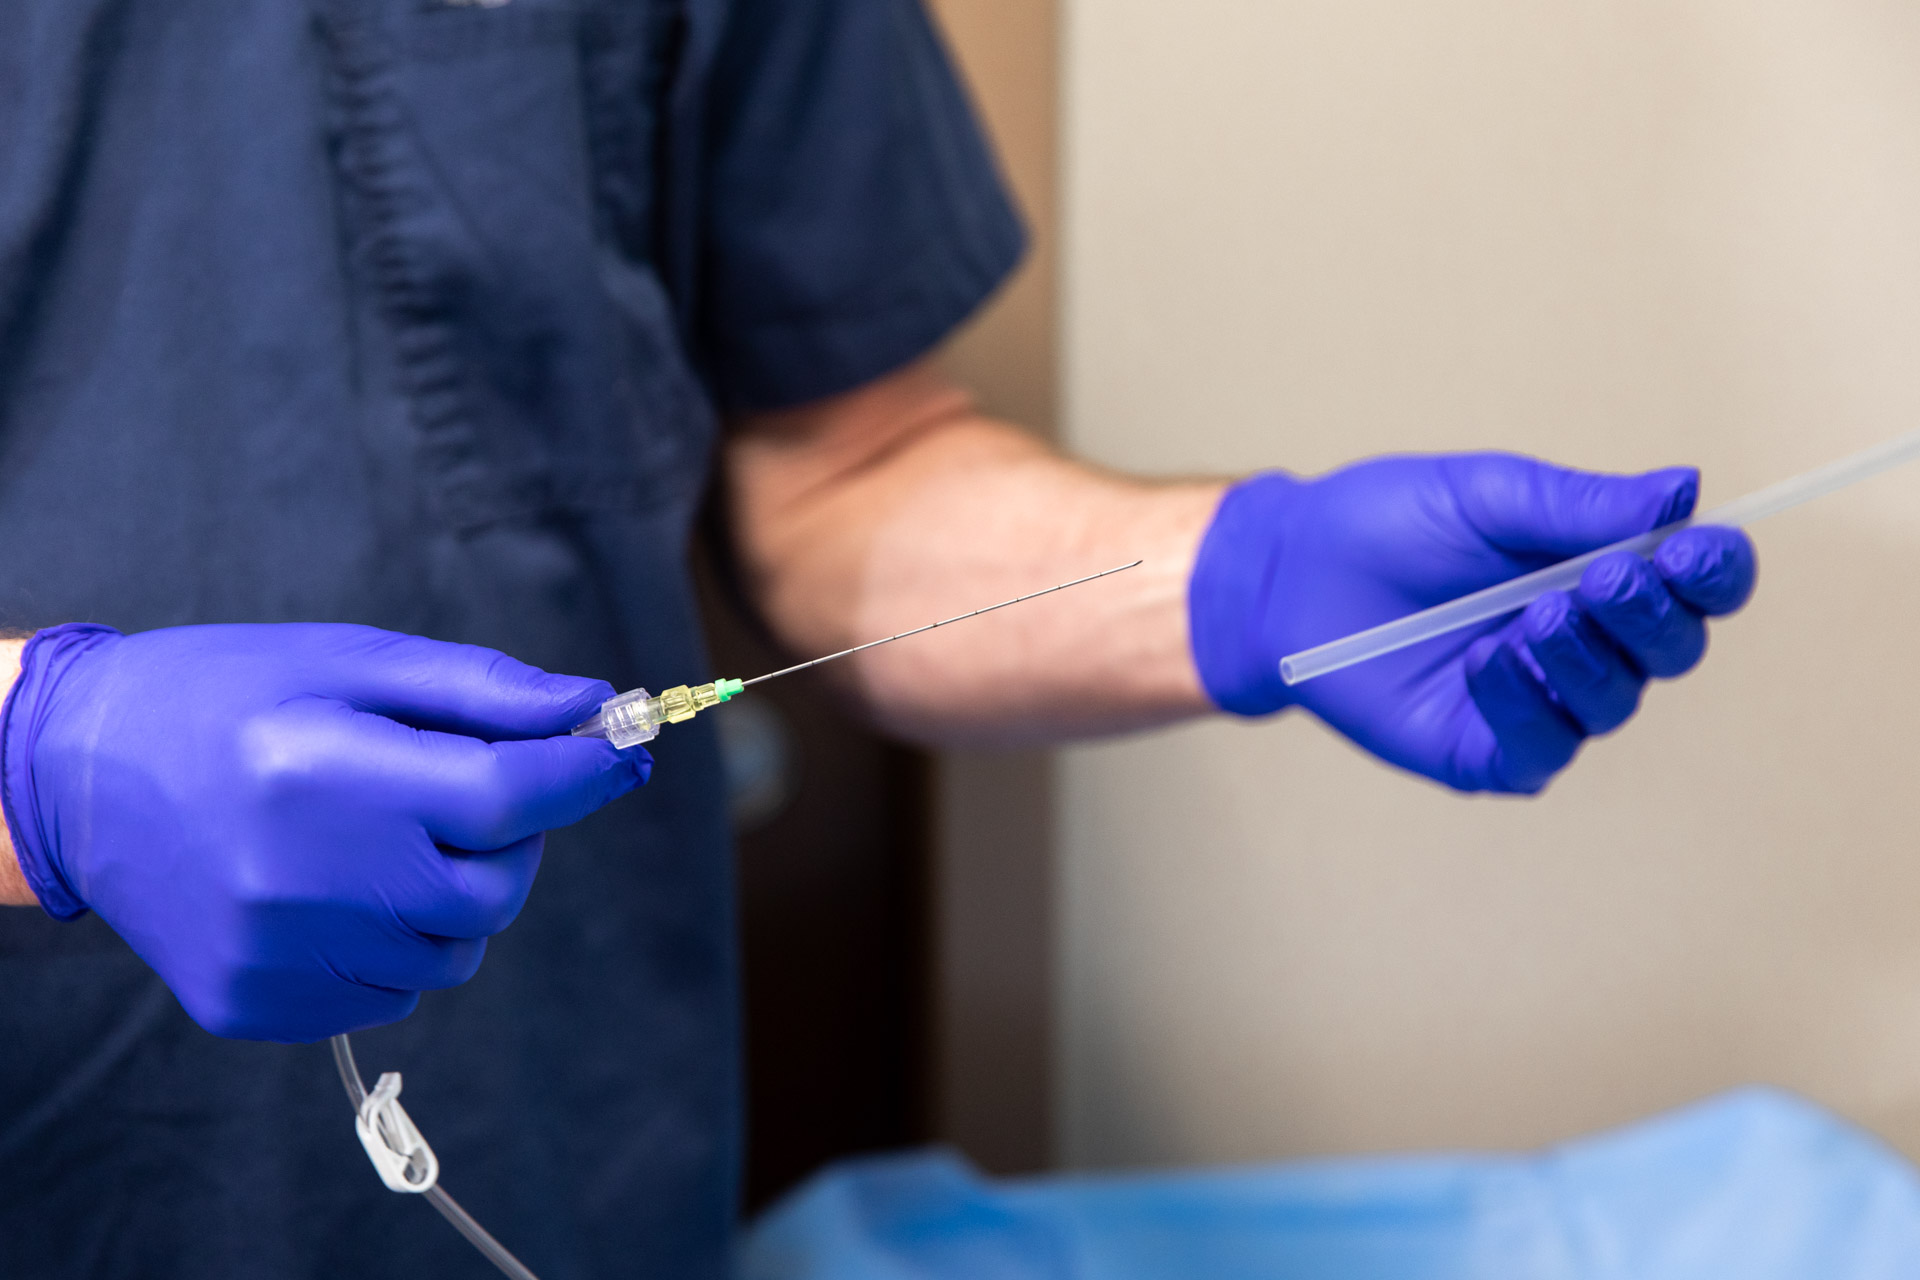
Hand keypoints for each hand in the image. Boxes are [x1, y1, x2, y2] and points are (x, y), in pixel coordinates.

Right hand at [0, 623, 646, 1041]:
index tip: (624, 751)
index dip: (583, 775)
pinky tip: (337, 886)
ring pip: (453, 952)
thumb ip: (480, 691)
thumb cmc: (224, 696)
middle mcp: (304, 882)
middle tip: (471, 792)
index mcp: (327, 776)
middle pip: (496, 890)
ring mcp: (277, 958)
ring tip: (384, 837)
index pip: (508, 797)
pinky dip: (395, 942)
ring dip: (454, 896)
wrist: (69, 774)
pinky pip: (389, 991)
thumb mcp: (349, 661)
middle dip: (514, 839)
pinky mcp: (254, 1006)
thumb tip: (593, 707)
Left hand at [1188, 454, 1756, 792]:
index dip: (1711, 572)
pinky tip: (1491, 660)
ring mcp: (1539, 701)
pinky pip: (1540, 748)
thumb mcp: (1483, 496)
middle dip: (1651, 614)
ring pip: (1612, 702)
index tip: (1694, 550)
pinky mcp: (1486, 751)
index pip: (1692, 584)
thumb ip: (1578, 504)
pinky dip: (1527, 706)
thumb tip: (1683, 490)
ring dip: (1588, 657)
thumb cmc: (1384, 525)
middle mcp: (1584, 642)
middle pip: (1671, 649)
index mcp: (1598, 570)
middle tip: (1605, 578)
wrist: (1289, 574)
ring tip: (1538, 613)